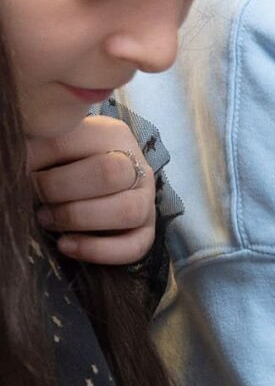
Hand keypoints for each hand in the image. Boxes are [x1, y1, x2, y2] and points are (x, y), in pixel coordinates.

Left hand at [29, 115, 157, 266]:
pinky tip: (66, 245)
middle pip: (111, 174)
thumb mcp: (48, 147)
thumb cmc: (62, 164)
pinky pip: (135, 246)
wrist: (88, 184)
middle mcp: (137, 165)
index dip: (36, 161)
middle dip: (61, 191)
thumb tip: (17, 161)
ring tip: (47, 220)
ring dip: (79, 219)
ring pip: (128, 211)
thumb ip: (36, 148)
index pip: (71, 144)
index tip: (19, 172)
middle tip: (37, 199)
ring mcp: (146, 199)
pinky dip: (98, 250)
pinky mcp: (146, 230)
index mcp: (110, 135)